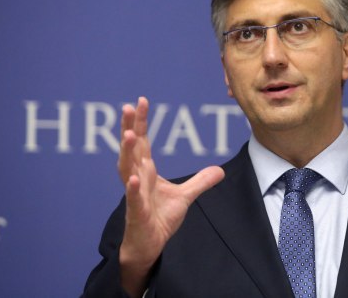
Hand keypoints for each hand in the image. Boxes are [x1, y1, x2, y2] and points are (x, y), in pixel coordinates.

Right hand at [118, 97, 224, 296]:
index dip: (140, 122)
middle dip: (129, 128)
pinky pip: (134, 199)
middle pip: (132, 149)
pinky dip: (134, 188)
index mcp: (147, 171)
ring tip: (129, 135)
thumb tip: (219, 170)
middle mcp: (138, 178)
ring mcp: (135, 195)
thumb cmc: (159, 218)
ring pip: (128, 170)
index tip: (140, 101)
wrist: (149, 245)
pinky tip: (134, 179)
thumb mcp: (185, 197)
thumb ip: (200, 182)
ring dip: (127, 152)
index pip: (143, 142)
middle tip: (128, 107)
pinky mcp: (137, 213)